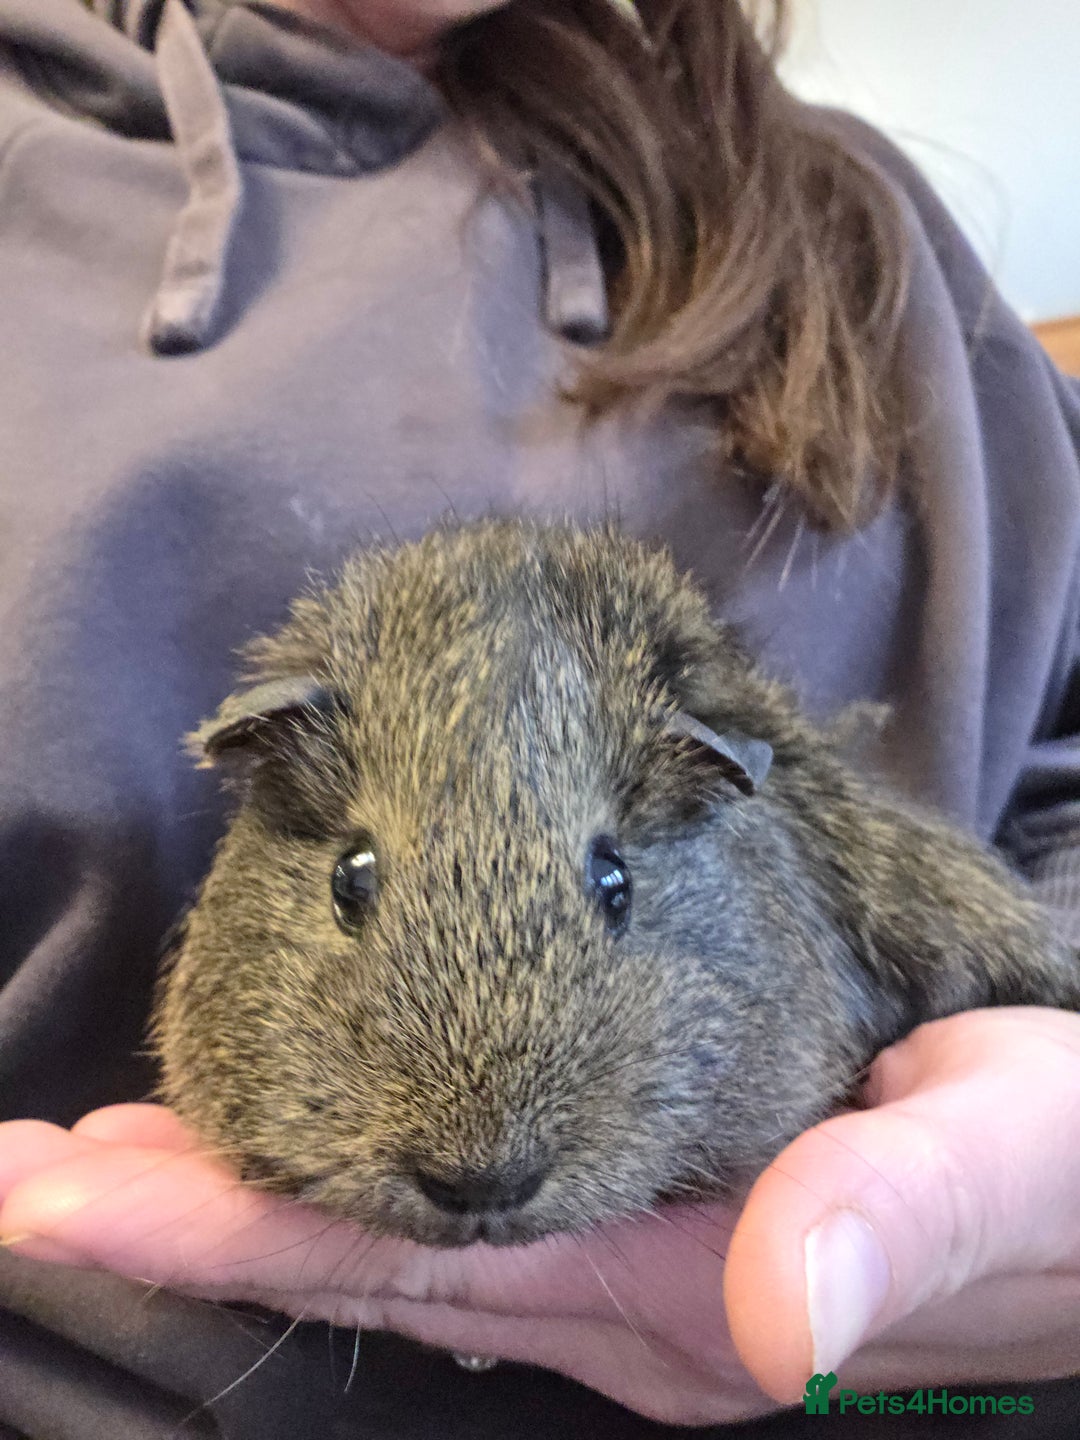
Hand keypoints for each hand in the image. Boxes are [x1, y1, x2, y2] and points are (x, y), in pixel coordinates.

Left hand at [2, 1007, 1078, 1424]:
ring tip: (110, 1163)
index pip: (418, 1256)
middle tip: (27, 1180)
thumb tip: (786, 1318)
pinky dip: (357, 1195)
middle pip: (371, 1266)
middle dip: (189, 1226)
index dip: (240, 1229)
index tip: (74, 1195)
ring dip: (253, 1209)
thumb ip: (901, 1223)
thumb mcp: (1012, 1160)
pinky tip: (300, 1156)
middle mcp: (632, 1304)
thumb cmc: (1064, 1161)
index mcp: (691, 1288)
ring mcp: (637, 1281)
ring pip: (405, 1250)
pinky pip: (469, 1226)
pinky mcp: (659, 1238)